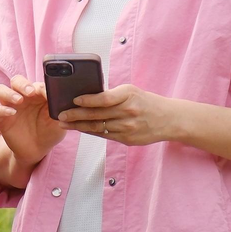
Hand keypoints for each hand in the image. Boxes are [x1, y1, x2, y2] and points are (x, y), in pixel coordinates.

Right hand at [0, 75, 65, 167]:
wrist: (37, 149)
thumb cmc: (49, 132)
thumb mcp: (58, 121)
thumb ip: (59, 108)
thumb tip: (58, 97)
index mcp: (37, 94)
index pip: (35, 84)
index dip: (40, 87)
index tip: (46, 93)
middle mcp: (22, 97)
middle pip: (16, 81)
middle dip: (22, 84)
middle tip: (30, 92)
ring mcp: (10, 106)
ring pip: (2, 90)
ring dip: (9, 93)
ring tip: (19, 100)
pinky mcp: (1, 118)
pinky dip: (2, 109)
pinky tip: (12, 113)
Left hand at [57, 84, 178, 145]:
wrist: (169, 120)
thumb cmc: (146, 102)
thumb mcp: (132, 92)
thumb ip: (112, 95)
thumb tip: (86, 98)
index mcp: (129, 95)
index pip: (105, 98)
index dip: (88, 100)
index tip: (74, 100)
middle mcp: (128, 112)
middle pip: (97, 114)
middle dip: (76, 115)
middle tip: (61, 115)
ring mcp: (128, 127)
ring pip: (98, 127)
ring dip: (79, 126)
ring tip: (65, 124)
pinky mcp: (127, 139)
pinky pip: (104, 135)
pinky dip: (90, 132)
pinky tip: (80, 129)